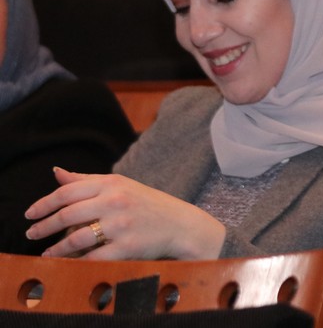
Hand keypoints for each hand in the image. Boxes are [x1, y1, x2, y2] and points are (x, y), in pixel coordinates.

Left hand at [25, 168, 225, 259]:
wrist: (180, 224)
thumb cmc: (147, 204)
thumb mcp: (120, 185)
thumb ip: (87, 180)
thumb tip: (56, 173)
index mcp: (112, 184)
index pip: (68, 192)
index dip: (44, 204)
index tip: (30, 214)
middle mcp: (116, 201)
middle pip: (68, 214)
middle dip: (45, 226)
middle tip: (31, 234)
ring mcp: (122, 225)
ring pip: (77, 238)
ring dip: (56, 249)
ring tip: (47, 254)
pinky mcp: (127, 247)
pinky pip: (93, 257)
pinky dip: (76, 262)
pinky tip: (68, 263)